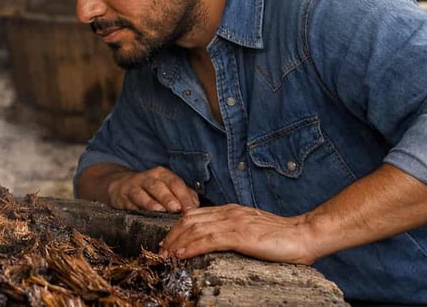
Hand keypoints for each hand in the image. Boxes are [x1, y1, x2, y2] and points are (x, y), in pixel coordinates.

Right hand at [107, 166, 199, 212]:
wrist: (121, 186)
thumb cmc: (153, 190)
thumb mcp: (168, 188)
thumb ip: (184, 195)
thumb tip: (196, 206)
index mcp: (163, 175)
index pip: (176, 183)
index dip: (184, 196)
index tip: (192, 209)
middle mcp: (148, 178)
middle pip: (159, 186)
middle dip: (168, 197)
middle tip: (177, 209)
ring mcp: (134, 186)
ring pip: (142, 193)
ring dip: (151, 202)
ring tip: (160, 211)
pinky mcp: (122, 196)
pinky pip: (129, 202)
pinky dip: (136, 208)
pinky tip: (142, 214)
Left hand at [160, 204, 315, 263]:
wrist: (305, 235)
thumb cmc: (282, 236)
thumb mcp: (251, 229)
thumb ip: (234, 230)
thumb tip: (218, 241)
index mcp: (231, 211)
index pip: (195, 215)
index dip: (178, 228)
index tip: (169, 241)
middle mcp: (228, 213)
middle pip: (189, 220)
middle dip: (171, 235)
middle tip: (161, 250)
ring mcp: (233, 223)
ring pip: (194, 229)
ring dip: (176, 242)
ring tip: (166, 254)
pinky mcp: (240, 235)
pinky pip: (208, 240)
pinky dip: (190, 247)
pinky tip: (181, 255)